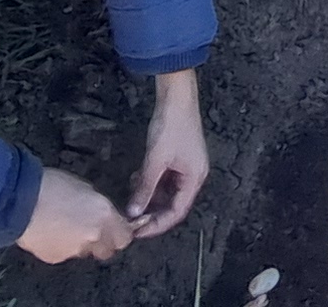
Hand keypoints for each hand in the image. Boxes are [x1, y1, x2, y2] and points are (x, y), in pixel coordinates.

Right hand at [19, 168, 135, 262]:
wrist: (19, 201)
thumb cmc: (51, 185)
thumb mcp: (84, 188)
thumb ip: (98, 207)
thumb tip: (102, 216)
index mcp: (104, 216)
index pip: (125, 237)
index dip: (120, 233)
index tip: (115, 227)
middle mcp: (94, 237)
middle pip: (108, 251)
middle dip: (103, 242)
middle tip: (90, 229)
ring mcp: (74, 251)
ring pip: (84, 252)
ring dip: (80, 243)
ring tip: (63, 226)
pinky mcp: (55, 258)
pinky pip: (64, 254)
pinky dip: (60, 246)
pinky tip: (49, 232)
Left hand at [123, 71, 207, 237]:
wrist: (177, 96)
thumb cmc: (171, 126)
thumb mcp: (155, 159)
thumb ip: (145, 187)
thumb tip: (133, 211)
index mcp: (195, 178)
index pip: (176, 212)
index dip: (157, 224)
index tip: (137, 231)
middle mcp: (194, 175)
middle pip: (173, 204)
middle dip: (152, 211)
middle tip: (132, 217)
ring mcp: (187, 166)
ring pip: (167, 191)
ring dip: (150, 195)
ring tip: (132, 195)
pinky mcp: (178, 158)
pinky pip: (165, 178)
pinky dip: (151, 182)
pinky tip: (137, 178)